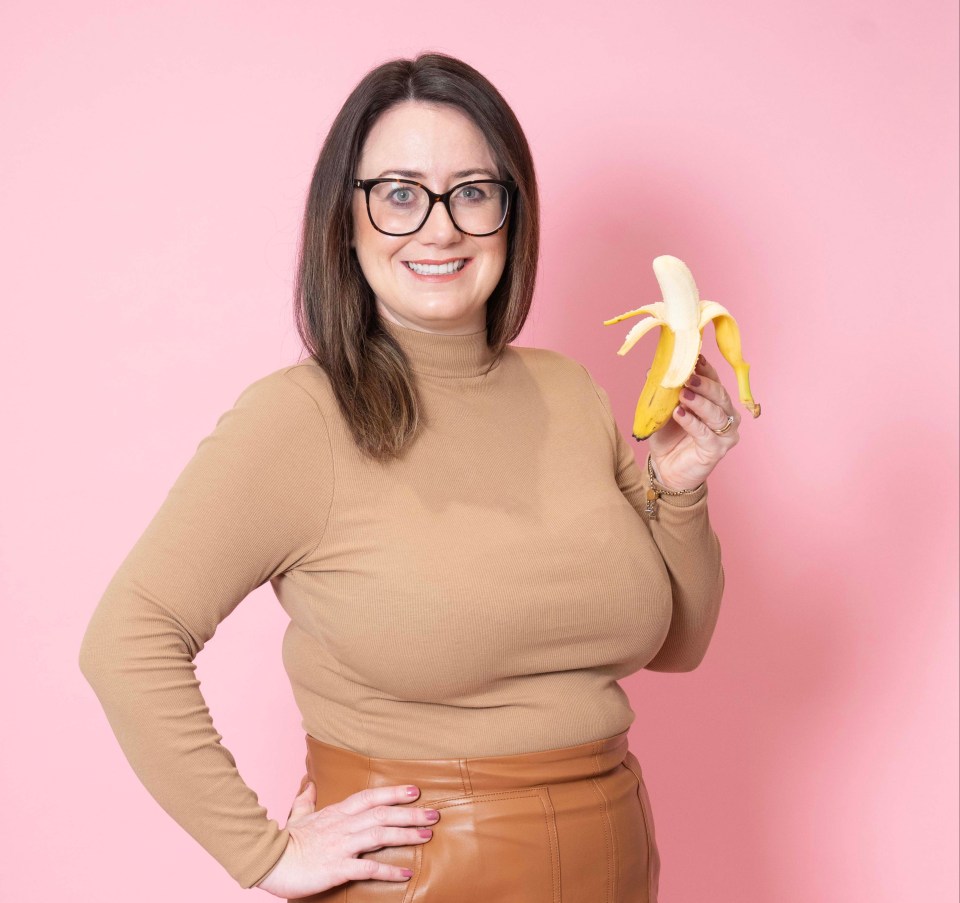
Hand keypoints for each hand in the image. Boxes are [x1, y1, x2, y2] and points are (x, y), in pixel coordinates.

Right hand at [254, 780, 438, 897]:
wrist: (269, 862)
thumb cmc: (284, 840)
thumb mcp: (297, 814)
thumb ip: (306, 798)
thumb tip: (308, 781)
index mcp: (336, 812)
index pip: (370, 797)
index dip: (394, 793)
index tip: (415, 790)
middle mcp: (343, 825)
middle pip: (382, 814)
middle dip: (411, 813)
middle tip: (434, 814)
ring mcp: (341, 846)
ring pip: (380, 835)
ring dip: (406, 835)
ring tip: (427, 836)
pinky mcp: (337, 868)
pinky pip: (368, 868)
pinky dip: (388, 870)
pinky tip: (405, 873)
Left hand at [646, 354, 740, 490]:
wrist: (666, 468)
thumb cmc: (668, 436)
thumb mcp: (662, 410)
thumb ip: (662, 390)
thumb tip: (654, 368)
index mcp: (714, 399)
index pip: (713, 378)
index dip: (704, 368)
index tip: (694, 357)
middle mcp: (725, 413)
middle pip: (719, 394)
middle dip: (703, 383)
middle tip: (687, 376)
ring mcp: (725, 433)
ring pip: (716, 413)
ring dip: (699, 402)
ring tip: (683, 395)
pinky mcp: (717, 449)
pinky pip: (705, 433)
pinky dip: (692, 423)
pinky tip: (679, 414)